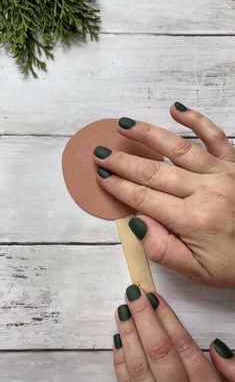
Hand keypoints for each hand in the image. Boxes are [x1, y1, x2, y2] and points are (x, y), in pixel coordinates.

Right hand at [94, 103, 234, 286]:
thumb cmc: (232, 265)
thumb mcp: (194, 271)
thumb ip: (161, 248)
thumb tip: (136, 220)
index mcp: (194, 220)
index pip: (145, 198)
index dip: (120, 187)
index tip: (101, 176)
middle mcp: (207, 191)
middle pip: (155, 172)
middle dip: (124, 162)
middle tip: (101, 153)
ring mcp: (222, 173)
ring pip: (178, 148)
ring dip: (148, 135)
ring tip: (124, 126)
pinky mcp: (234, 164)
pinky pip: (215, 136)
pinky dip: (196, 120)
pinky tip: (176, 109)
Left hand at [113, 285, 234, 381]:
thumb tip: (215, 346)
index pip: (184, 348)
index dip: (166, 318)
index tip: (154, 297)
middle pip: (159, 354)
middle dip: (143, 319)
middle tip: (133, 293)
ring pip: (139, 371)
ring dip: (128, 337)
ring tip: (121, 311)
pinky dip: (120, 366)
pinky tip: (117, 343)